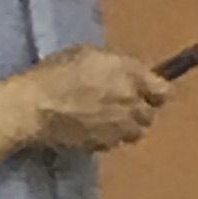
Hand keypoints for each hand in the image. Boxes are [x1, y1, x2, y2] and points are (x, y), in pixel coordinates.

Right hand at [24, 47, 171, 155]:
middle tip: (125, 106)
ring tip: (111, 120)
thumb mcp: (90, 55)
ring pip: (136, 132)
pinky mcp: (102, 144)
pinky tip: (96, 130)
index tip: (149, 92)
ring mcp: (118, 126)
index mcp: (131, 75)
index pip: (163, 90)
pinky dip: (110, 138)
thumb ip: (117, 66)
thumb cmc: (57, 72)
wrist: (34, 105)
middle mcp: (131, 102)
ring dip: (128, 126)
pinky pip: (115, 143)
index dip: (156, 92)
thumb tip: (126, 74)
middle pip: (151, 114)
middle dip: (142, 110)